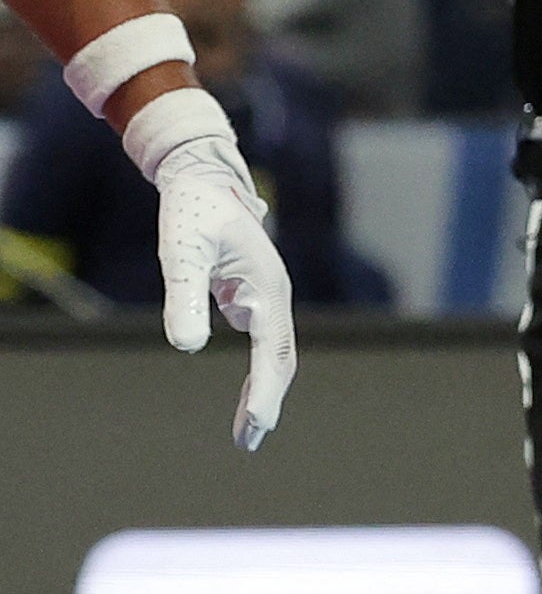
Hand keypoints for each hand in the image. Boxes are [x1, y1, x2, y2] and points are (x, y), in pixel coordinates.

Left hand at [142, 111, 297, 449]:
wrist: (201, 178)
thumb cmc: (191, 213)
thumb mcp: (181, 253)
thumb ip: (184, 296)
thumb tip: (189, 347)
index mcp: (267, 287)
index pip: (272, 350)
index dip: (266, 390)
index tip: (257, 425)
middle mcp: (274, 294)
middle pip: (282, 357)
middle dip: (268, 399)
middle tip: (248, 441)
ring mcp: (267, 296)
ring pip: (276, 352)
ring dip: (266, 390)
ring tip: (249, 432)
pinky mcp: (253, 296)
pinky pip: (265, 343)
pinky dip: (260, 374)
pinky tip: (249, 395)